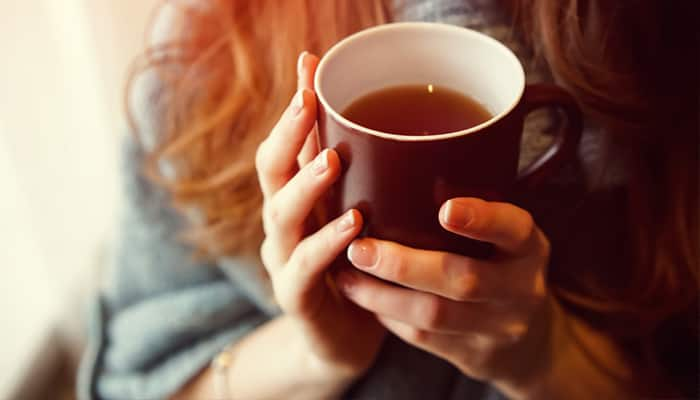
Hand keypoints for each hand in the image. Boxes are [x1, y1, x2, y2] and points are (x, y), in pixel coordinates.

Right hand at [255, 52, 384, 380]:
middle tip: (310, 102)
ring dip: (306, 185)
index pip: (285, 143)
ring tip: (332, 159)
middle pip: (270, 170)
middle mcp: (283, 223)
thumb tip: (400, 128)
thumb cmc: (357, 266)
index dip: (294, 106)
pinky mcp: (296, 296)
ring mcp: (283, 259)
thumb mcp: (359, 214)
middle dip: (289, 134)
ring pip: (280, 215)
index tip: (311, 64)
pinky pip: (304, 268)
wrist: (346, 337)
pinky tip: (353, 226)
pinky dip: (326, 244)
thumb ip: (366, 177)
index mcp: (297, 198)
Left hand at [335, 198, 552, 392]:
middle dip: (404, 264)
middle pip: (462, 279)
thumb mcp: (506, 237)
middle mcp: (520, 288)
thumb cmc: (501, 266)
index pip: (514, 229)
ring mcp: (498, 327)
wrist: (529, 343)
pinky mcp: (472, 355)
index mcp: (529, 247)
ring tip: (347, 275)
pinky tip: (363, 297)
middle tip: (360, 248)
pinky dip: (388, 316)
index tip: (445, 209)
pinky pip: (423, 337)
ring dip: (382, 295)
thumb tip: (398, 159)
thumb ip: (474, 208)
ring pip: (434, 314)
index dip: (482, 219)